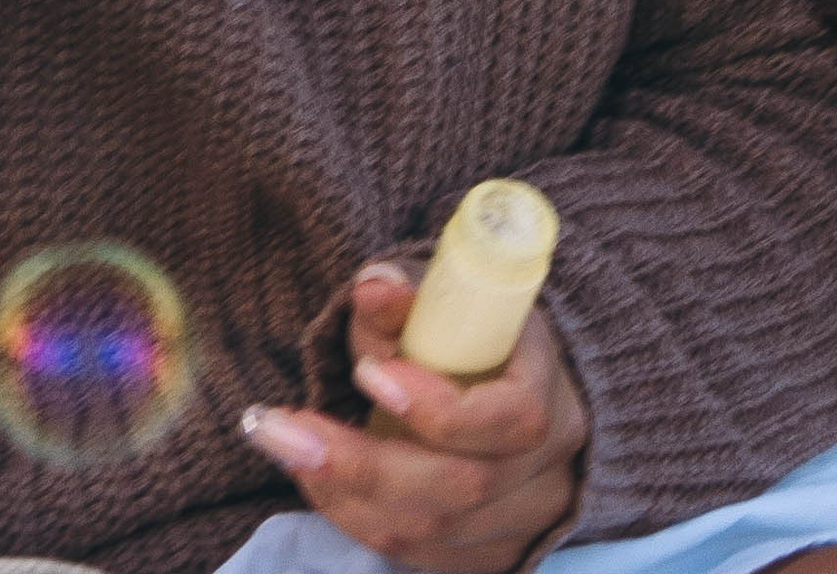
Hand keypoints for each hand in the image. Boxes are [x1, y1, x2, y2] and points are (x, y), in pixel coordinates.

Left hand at [241, 265, 589, 573]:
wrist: (502, 389)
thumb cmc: (472, 337)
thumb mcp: (444, 301)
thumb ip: (406, 298)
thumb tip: (372, 289)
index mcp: (552, 395)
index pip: (514, 419)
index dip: (438, 409)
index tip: (367, 374)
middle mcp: (548, 472)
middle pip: (462, 488)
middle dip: (362, 462)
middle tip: (284, 428)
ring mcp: (522, 526)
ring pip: (434, 532)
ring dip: (346, 494)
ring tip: (286, 446)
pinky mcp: (489, 558)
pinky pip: (420, 557)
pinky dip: (359, 522)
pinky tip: (316, 480)